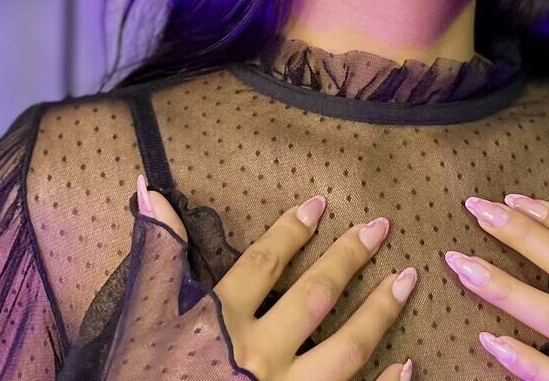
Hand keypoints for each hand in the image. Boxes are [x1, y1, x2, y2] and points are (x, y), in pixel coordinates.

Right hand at [137, 175, 416, 380]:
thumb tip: (147, 186)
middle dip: (349, 258)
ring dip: (381, 312)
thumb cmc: (141, 378)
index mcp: (219, 323)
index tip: (320, 204)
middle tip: (381, 227)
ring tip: (406, 280)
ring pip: (346, 348)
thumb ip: (157, 254)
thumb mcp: (141, 318)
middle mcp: (257, 355)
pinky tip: (407, 364)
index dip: (292, 231)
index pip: (263, 264)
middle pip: (315, 297)